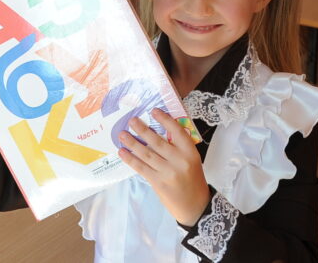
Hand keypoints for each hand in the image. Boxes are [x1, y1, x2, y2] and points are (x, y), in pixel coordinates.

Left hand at [118, 109, 209, 225]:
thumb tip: (155, 134)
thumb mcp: (191, 161)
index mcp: (191, 152)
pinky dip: (131, 159)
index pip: (177, 132)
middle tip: (131, 121)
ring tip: (122, 135)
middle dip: (142, 130)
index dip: (165, 120)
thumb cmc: (192, 179)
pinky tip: (123, 152)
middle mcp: (180, 161)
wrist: (195, 206)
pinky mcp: (158, 183)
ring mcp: (168, 172)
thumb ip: (178, 148)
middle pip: (158, 142)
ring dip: (132, 143)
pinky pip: (142, 168)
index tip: (154, 111)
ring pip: (147, 154)